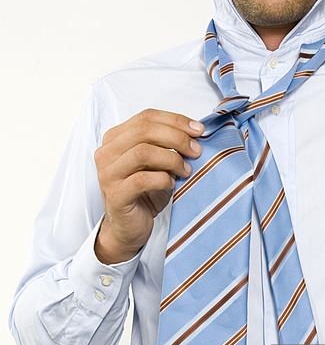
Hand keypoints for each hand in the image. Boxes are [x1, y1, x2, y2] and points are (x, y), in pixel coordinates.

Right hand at [93, 108, 204, 263]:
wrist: (129, 227)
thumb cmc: (145, 193)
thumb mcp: (157, 163)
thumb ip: (167, 144)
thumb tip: (195, 131)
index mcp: (115, 138)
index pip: (146, 117)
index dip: (175, 120)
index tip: (199, 130)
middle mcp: (106, 152)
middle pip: (145, 130)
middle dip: (177, 138)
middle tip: (196, 151)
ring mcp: (107, 173)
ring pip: (143, 152)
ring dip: (171, 159)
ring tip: (186, 170)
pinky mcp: (115, 194)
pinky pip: (143, 179)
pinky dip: (163, 179)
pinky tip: (171, 184)